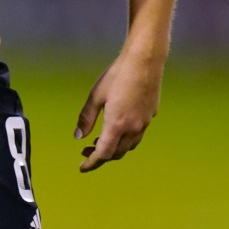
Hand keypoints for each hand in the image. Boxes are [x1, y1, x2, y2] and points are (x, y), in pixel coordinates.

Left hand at [74, 50, 163, 172]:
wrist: (145, 61)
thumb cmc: (118, 75)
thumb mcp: (96, 96)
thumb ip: (86, 118)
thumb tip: (78, 136)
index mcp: (117, 125)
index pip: (103, 153)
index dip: (92, 163)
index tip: (82, 167)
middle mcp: (133, 128)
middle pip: (116, 153)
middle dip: (101, 156)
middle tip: (86, 150)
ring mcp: (144, 122)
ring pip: (128, 146)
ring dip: (114, 148)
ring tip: (100, 141)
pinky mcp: (150, 115)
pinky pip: (137, 135)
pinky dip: (125, 139)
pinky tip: (118, 128)